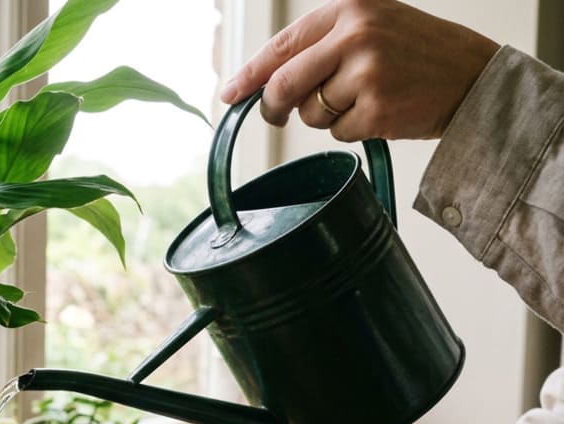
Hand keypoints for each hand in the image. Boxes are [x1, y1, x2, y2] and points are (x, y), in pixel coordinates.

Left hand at [220, 0, 498, 140]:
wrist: (475, 78)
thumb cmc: (416, 54)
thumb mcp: (370, 28)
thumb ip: (319, 47)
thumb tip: (259, 83)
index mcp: (348, 8)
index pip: (281, 46)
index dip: (249, 75)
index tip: (228, 94)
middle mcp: (355, 34)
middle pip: (284, 84)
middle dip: (272, 107)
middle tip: (275, 116)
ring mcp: (366, 71)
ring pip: (310, 112)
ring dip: (325, 117)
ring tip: (363, 99)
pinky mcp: (377, 107)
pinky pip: (338, 132)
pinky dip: (351, 130)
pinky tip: (380, 112)